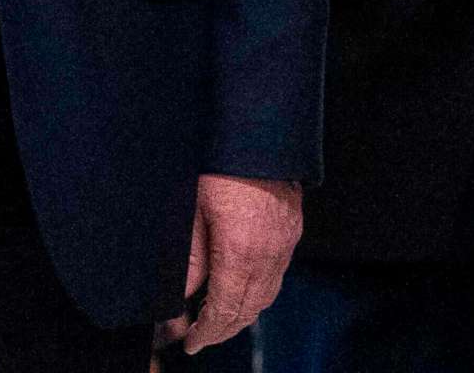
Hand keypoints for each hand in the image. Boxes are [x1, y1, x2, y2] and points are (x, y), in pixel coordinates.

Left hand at [170, 174, 302, 351]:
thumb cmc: (220, 163)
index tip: (190, 342)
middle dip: (223, 330)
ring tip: (218, 319)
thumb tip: (181, 297)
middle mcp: (269, 253)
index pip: (224, 309)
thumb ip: (190, 259)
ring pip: (266, 296)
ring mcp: (285, 242)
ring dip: (242, 314)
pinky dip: (259, 292)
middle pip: (248, 310)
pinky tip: (242, 289)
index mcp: (240, 251)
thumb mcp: (192, 210)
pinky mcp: (292, 230)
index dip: (206, 332)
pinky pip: (277, 275)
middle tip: (200, 337)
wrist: (259, 132)